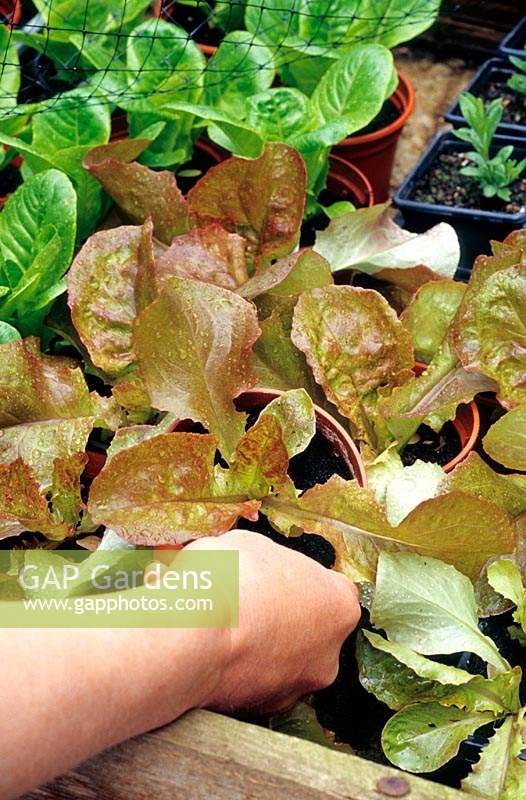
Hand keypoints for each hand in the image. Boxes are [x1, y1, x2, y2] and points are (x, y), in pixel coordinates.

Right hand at [186, 529, 360, 713]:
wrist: (192, 636)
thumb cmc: (229, 581)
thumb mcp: (254, 546)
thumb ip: (273, 563)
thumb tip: (262, 568)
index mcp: (339, 605)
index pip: (333, 592)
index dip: (302, 583)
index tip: (274, 579)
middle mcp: (329, 655)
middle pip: (312, 633)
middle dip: (284, 621)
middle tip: (248, 604)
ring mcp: (296, 689)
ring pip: (282, 664)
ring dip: (261, 650)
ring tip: (224, 629)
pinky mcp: (260, 712)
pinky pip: (253, 687)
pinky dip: (238, 673)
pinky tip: (213, 654)